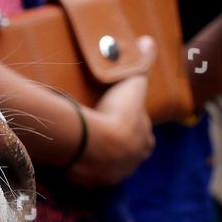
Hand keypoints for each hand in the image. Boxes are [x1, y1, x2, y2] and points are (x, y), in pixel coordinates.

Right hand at [67, 36, 155, 186]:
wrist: (97, 144)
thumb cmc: (118, 113)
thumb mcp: (133, 82)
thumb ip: (141, 61)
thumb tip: (149, 39)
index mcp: (146, 140)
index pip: (140, 130)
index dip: (130, 121)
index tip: (115, 111)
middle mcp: (134, 161)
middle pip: (126, 149)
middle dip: (115, 140)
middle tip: (96, 124)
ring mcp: (114, 174)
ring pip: (108, 162)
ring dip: (98, 153)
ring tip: (81, 138)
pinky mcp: (94, 182)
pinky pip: (88, 172)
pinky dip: (81, 164)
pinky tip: (71, 153)